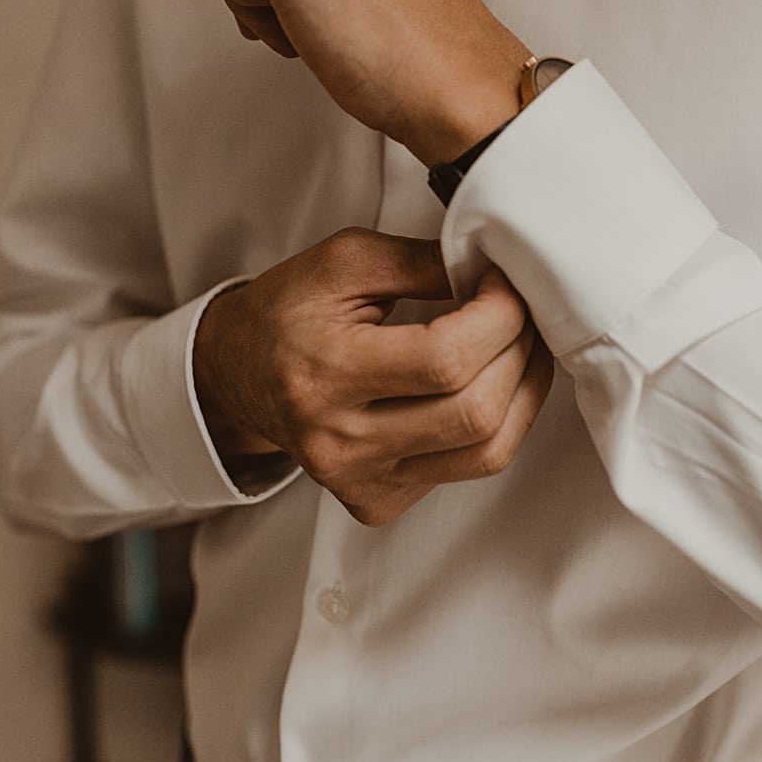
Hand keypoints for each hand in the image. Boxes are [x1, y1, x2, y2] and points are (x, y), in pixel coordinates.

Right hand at [193, 227, 554, 525]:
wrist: (237, 376)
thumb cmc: (287, 313)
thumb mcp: (343, 261)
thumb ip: (423, 262)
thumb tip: (493, 270)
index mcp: (325, 374)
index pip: (446, 359)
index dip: (498, 316)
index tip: (503, 282)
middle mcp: (341, 441)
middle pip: (476, 410)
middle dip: (520, 349)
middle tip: (518, 310)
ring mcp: (361, 479)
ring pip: (487, 450)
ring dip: (523, 390)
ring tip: (518, 345)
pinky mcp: (378, 500)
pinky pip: (469, 470)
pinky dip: (496, 423)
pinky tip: (485, 384)